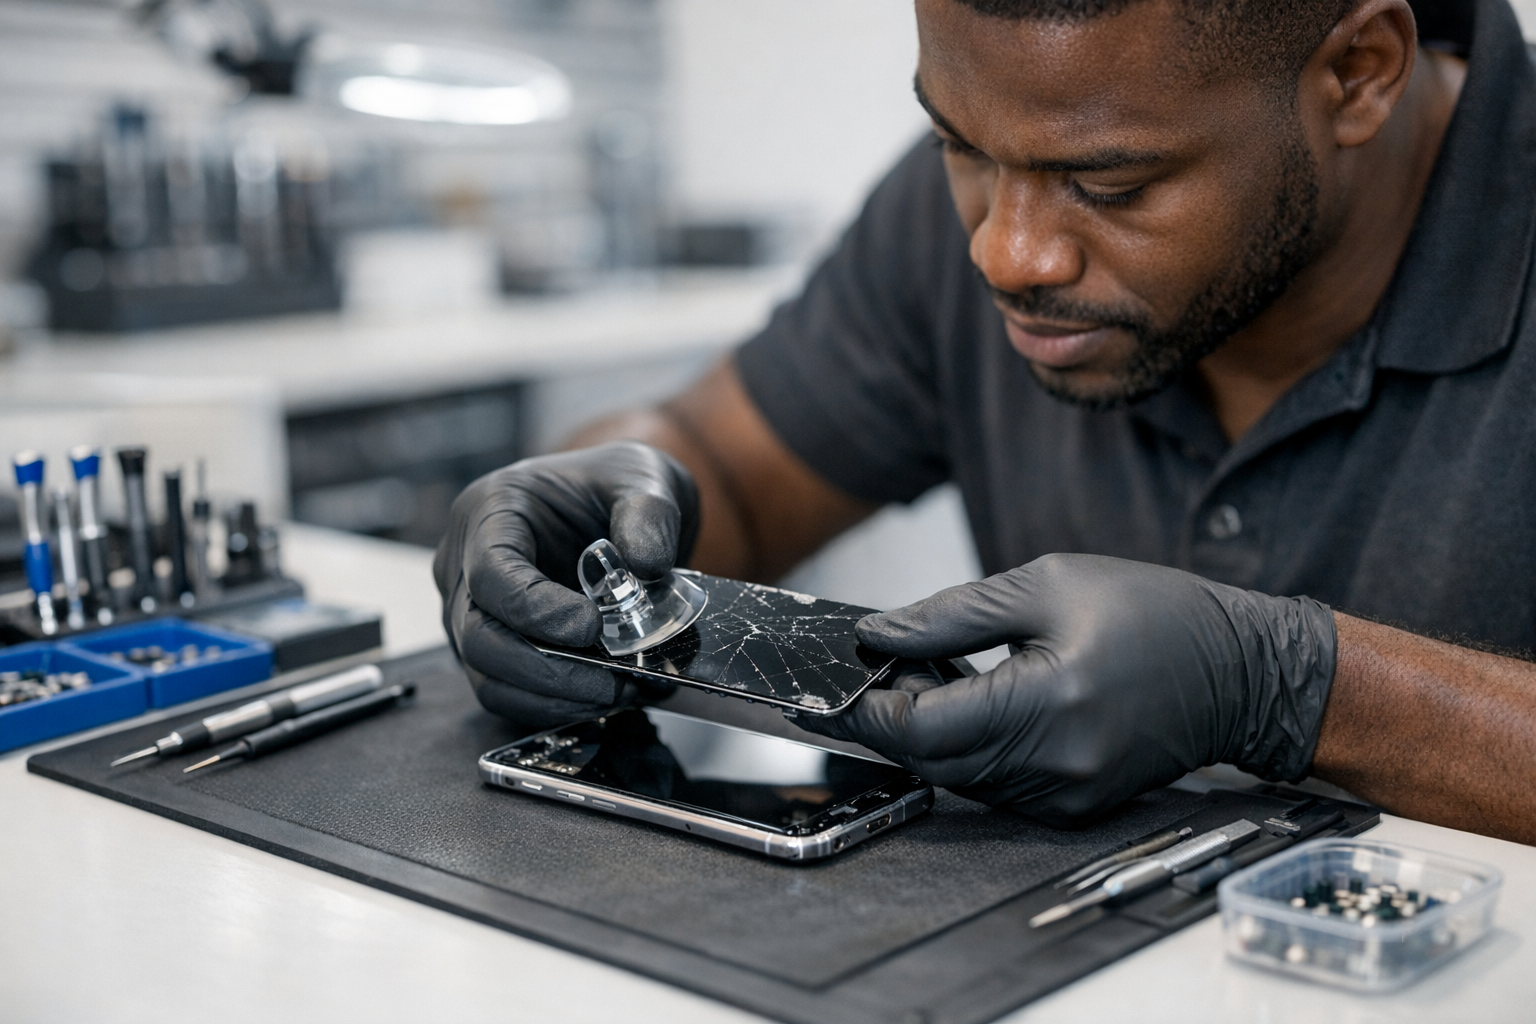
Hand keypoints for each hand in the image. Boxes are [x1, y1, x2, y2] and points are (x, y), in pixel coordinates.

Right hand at [433, 441, 698, 726]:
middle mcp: (464, 564)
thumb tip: (646, 564)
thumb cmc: (612, 487)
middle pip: (478, 638)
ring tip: (617, 691)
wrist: (613, 507)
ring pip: (489, 678)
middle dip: (547, 671)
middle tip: (612, 679)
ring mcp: (470, 612)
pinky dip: (555, 706)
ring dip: (554, 698)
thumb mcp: (643, 479)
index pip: (490, 573)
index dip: (536, 610)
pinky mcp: (490, 649)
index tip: (592, 626)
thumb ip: (648, 515)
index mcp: (489, 510)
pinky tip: (604, 696)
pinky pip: (509, 693)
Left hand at [798, 554, 1336, 824]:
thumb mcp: (1046, 586)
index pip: (922, 728)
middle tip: (895, 661)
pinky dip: (970, 747)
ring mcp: (1066, 794)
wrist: (1240, 671)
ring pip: (958, 776)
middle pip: (931, 760)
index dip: (870, 705)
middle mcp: (1055, 765)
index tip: (844, 679)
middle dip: (896, 714)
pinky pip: (994, 784)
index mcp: (1049, 703)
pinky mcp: (1073, 805)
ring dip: (932, 731)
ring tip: (945, 672)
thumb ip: (950, 615)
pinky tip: (983, 700)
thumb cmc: (1155, 616)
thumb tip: (877, 634)